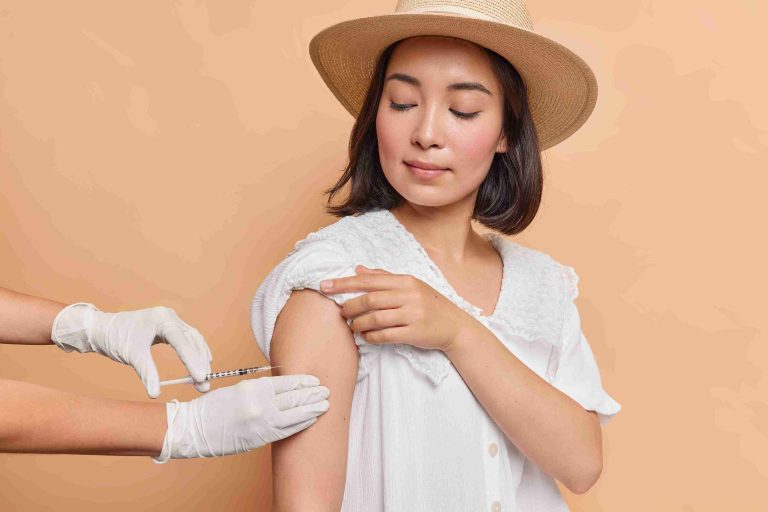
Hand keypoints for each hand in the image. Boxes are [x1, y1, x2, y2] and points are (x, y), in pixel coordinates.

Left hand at [52, 303, 212, 397]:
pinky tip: (200, 363)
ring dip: (199, 358)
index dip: (192, 360)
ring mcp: (171, 320)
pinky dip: (194, 352)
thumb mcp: (132, 356)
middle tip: (204, 384)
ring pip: (193, 339)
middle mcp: (169, 316)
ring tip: (204, 378)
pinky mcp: (169, 327)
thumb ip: (147, 373)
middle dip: (199, 362)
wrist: (102, 329)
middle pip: (192, 340)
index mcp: (161, 318)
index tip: (200, 377)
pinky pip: (188, 339)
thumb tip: (155, 394)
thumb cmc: (115, 338)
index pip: (182, 340)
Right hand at [154, 374, 329, 460]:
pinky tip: (311, 420)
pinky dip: (301, 424)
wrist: (194, 429)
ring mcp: (261, 423)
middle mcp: (260, 404)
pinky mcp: (260, 438)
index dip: (305, 382)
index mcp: (254, 387)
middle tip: (326, 391)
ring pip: (295, 415)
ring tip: (325, 405)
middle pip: (294, 398)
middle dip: (313, 395)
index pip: (287, 383)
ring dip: (312, 410)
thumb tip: (285, 389)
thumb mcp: (240, 389)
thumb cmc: (215, 408)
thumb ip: (262, 389)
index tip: (316, 380)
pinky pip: (287, 431)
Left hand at [320, 265, 471, 351]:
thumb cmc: (428, 304)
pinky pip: (385, 335)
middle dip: (350, 306)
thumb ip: (383, 277)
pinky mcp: (414, 333)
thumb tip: (357, 268)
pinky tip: (365, 336)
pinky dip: (371, 336)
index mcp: (405, 281)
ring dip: (358, 323)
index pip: (368, 280)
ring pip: (375, 318)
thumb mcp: (410, 285)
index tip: (325, 286)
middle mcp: (409, 295)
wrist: (454, 326)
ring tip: (352, 326)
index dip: (344, 283)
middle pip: (370, 299)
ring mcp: (412, 314)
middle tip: (340, 312)